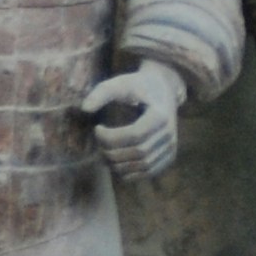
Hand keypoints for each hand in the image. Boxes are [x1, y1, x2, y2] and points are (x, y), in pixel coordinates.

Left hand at [83, 61, 189, 180]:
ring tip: (105, 153)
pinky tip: (116, 162)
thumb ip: (102, 92)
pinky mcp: (169, 157)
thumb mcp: (121, 83)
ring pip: (143, 166)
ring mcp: (171, 148)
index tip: (96, 128)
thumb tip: (84, 109)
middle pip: (139, 152)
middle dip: (113, 152)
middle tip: (99, 144)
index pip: (134, 135)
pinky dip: (130, 173)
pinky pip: (149, 172)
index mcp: (160, 115)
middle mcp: (169, 134)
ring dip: (120, 164)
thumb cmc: (139, 86)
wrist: (164, 90)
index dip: (111, 137)